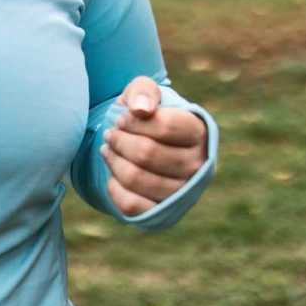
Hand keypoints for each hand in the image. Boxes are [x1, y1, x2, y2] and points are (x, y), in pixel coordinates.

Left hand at [100, 75, 207, 216]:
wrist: (143, 143)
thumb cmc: (145, 114)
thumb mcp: (144, 92)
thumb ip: (143, 91)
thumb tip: (140, 109)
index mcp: (198, 132)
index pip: (166, 126)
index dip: (134, 121)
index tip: (121, 118)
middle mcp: (197, 165)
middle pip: (147, 153)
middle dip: (119, 140)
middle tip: (109, 134)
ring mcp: (182, 192)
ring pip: (136, 179)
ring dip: (113, 160)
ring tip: (108, 149)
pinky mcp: (164, 213)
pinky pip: (131, 205)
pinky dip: (114, 187)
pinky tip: (113, 172)